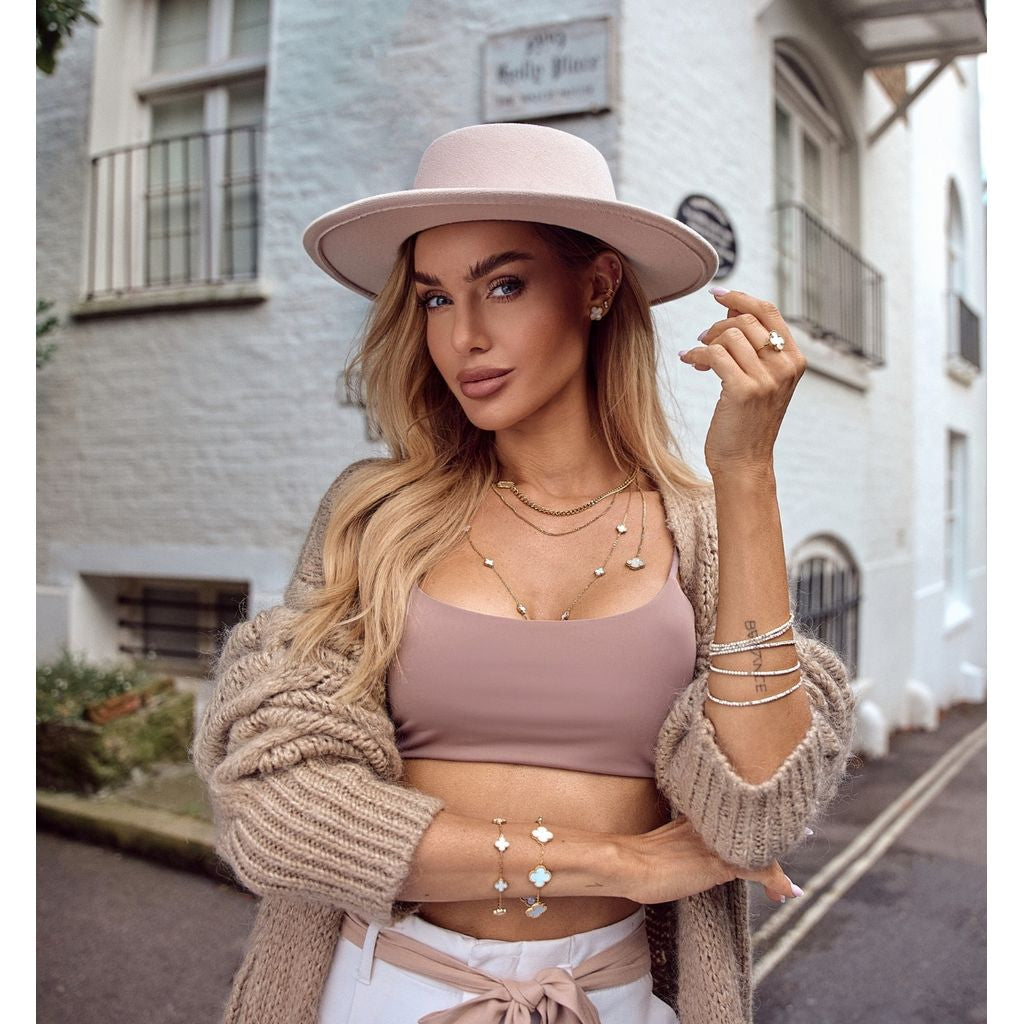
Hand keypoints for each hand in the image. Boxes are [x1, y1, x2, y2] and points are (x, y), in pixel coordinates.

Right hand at [618, 817, 800, 904]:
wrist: (625, 863)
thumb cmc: (632, 860)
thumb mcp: (659, 845)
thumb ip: (674, 842)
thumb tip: (666, 857)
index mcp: (695, 817)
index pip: (734, 813)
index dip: (754, 820)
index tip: (770, 820)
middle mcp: (709, 825)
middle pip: (753, 826)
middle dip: (776, 834)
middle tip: (802, 835)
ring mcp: (716, 843)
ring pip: (759, 848)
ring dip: (777, 868)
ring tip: (790, 885)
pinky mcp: (720, 864)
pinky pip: (759, 870)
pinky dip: (776, 881)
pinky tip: (787, 893)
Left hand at [679, 288, 806, 476]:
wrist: (744, 463)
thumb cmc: (747, 423)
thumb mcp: (761, 381)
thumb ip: (754, 348)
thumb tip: (732, 308)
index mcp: (795, 361)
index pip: (770, 312)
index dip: (742, 298)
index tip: (718, 294)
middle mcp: (786, 367)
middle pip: (746, 320)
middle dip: (718, 325)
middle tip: (703, 340)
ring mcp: (767, 379)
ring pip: (729, 335)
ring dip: (706, 341)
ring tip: (698, 356)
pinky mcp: (744, 390)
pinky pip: (715, 354)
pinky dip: (697, 355)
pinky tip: (690, 361)